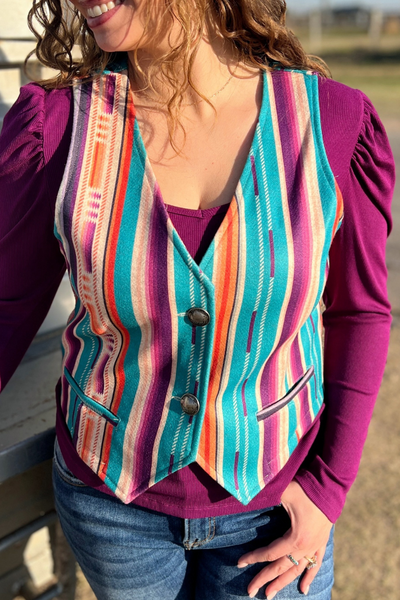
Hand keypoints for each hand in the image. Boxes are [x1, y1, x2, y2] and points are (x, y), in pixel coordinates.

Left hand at [237, 481, 332, 597]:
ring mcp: (315, 546)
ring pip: (297, 570)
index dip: (254, 558)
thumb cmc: (306, 488)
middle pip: (281, 567)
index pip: (270, 553)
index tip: (239, 562)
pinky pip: (315, 564)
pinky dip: (309, 576)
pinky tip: (303, 589)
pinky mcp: (322, 542)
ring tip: (270, 594)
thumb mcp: (283, 492)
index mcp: (295, 538)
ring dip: (283, 583)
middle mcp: (306, 547)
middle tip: (250, 591)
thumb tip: (245, 492)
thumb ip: (265, 495)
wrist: (331, 486)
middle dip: (265, 579)